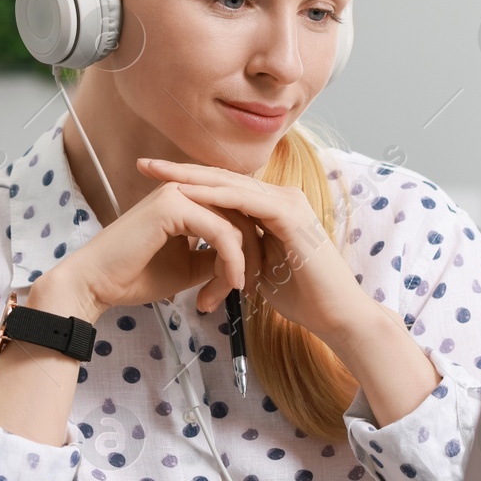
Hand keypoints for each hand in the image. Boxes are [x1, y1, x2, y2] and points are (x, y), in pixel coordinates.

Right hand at [32, 179, 251, 318]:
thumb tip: (247, 261)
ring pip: (237, 227)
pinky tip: (232, 284)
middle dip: (251, 259)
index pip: (236, 216)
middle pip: (243, 218)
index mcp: (188, 198)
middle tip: (247, 292)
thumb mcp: (190, 267)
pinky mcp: (173, 206)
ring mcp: (178, 192)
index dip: (249, 250)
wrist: (96, 284)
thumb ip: (217, 257)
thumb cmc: (135, 276)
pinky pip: (223, 233)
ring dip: (242, 264)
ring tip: (235, 292)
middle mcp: (185, 188)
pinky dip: (233, 262)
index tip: (246, 284)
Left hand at [135, 157, 365, 341]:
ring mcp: (288, 203)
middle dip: (181, 171)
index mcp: (274, 207)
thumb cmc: (303, 298)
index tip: (153, 180)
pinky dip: (214, 196)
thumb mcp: (261, 269)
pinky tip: (187, 194)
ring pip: (230, 184)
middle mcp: (282, 198)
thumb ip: (242, 254)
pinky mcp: (291, 216)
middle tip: (144, 164)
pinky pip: (245, 201)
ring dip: (191, 178)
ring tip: (158, 174)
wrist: (337, 316)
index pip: (224, 188)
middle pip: (222, 178)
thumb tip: (216, 259)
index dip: (188, 182)